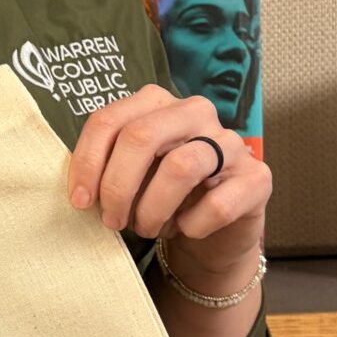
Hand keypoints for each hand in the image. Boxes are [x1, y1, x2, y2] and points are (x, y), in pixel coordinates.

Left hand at [66, 88, 271, 277]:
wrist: (215, 232)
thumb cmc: (164, 198)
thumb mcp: (131, 178)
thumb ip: (106, 169)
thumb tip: (82, 189)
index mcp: (157, 103)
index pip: (110, 120)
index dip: (87, 162)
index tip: (80, 201)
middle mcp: (195, 112)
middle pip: (141, 137)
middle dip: (117, 187)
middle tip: (112, 222)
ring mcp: (231, 142)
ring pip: (180, 167)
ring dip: (152, 209)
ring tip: (147, 229)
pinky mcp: (257, 177)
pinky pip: (217, 203)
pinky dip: (192, 225)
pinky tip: (187, 230)